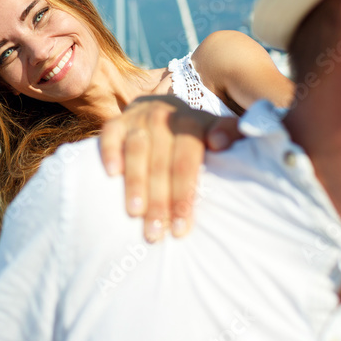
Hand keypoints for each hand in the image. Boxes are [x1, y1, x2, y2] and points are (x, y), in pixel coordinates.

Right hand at [98, 96, 242, 242]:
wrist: (160, 107)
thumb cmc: (193, 132)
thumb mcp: (215, 128)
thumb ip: (230, 132)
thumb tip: (221, 142)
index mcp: (191, 123)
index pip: (186, 162)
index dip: (183, 195)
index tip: (181, 228)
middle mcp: (164, 118)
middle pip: (161, 163)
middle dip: (159, 201)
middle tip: (155, 233)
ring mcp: (138, 119)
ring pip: (136, 152)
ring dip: (135, 184)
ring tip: (134, 214)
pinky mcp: (117, 122)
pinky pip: (110, 136)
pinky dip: (110, 153)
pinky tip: (111, 175)